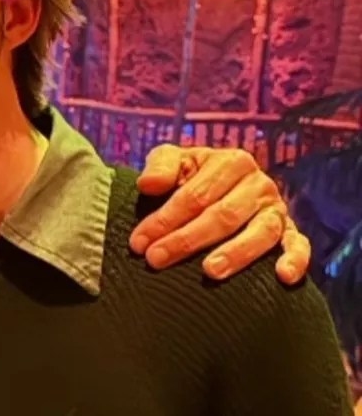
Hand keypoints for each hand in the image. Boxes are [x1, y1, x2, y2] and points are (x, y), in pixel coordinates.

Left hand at [129, 144, 310, 283]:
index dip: (164, 219)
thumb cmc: (194, 176)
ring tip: (209, 271)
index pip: (194, 195)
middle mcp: (259, 184)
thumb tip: (147, 185)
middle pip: (222, 215)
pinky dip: (295, 260)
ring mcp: (277, 209)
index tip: (139, 242)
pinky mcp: (292, 231)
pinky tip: (282, 277)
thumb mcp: (175, 161)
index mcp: (231, 162)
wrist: (223, 186)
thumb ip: (161, 167)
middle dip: (186, 240)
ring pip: (260, 232)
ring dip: (235, 253)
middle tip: (156, 260)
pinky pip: (299, 245)